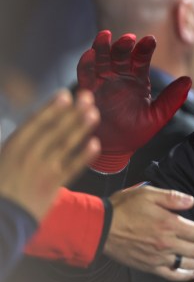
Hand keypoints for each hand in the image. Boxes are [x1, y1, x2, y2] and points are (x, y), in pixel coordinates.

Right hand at [0, 90, 99, 219]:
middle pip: (55, 129)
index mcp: (12, 148)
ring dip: (81, 128)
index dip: (52, 108)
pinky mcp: (53, 186)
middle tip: (87, 96)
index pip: (36, 123)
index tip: (65, 95)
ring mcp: (43, 171)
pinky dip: (84, 156)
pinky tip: (95, 144)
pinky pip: (72, 168)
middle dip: (72, 112)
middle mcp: (29, 156)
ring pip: (65, 145)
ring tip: (94, 113)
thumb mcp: (0, 160)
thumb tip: (32, 129)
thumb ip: (15, 145)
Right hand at [77, 30, 191, 172]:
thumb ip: (172, 99)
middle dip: (123, 46)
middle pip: (120, 56)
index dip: (144, 49)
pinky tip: (89, 55)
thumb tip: (189, 80)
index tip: (150, 40)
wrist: (115, 149)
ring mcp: (103, 82)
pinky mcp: (88, 91)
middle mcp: (120, 76)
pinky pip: (85, 75)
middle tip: (128, 38)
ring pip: (102, 60)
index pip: (141, 60)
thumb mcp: (157, 116)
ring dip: (102, 48)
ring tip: (105, 35)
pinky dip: (86, 64)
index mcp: (138, 80)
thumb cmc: (137, 132)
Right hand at [105, 185, 193, 280]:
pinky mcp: (149, 266)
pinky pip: (171, 273)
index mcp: (169, 224)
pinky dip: (184, 275)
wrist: (101, 227)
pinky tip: (192, 273)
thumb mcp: (149, 194)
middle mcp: (166, 243)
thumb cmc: (125, 207)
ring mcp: (158, 257)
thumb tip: (192, 202)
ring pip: (187, 263)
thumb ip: (173, 198)